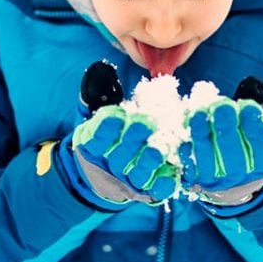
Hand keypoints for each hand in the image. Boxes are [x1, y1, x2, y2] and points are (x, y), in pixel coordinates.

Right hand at [54, 61, 177, 206]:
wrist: (106, 173)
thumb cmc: (108, 134)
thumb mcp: (99, 114)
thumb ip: (97, 95)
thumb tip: (99, 70)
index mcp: (92, 146)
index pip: (96, 138)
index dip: (106, 128)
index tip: (117, 115)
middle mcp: (108, 165)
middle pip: (118, 156)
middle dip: (131, 139)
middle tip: (144, 124)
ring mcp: (126, 180)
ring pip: (136, 174)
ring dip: (146, 162)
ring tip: (157, 149)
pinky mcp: (145, 191)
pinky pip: (153, 190)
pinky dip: (161, 184)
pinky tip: (170, 175)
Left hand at [179, 77, 262, 207]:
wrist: (232, 178)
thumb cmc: (247, 142)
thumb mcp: (258, 127)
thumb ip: (256, 109)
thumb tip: (252, 84)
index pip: (262, 146)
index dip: (254, 125)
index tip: (246, 105)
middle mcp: (243, 176)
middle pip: (235, 156)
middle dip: (226, 128)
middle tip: (221, 106)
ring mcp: (218, 181)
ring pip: (209, 162)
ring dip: (202, 135)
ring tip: (198, 113)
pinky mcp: (196, 181)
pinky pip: (189, 166)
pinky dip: (186, 148)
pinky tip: (185, 129)